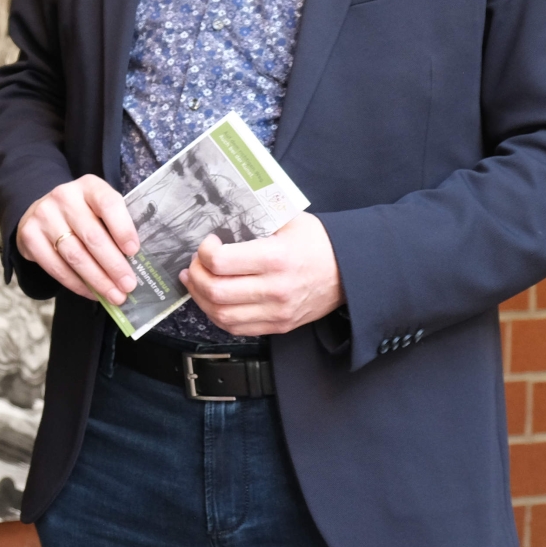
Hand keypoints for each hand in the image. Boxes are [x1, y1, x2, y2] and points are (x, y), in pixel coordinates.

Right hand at [15, 176, 139, 305]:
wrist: (44, 211)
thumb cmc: (84, 214)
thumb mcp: (100, 209)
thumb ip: (116, 228)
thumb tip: (136, 266)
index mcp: (89, 186)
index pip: (108, 204)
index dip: (123, 228)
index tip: (134, 251)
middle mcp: (64, 196)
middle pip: (92, 235)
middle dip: (113, 265)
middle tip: (128, 286)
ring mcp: (43, 215)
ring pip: (74, 255)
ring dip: (97, 280)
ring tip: (114, 296)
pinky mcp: (29, 236)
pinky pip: (56, 267)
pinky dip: (77, 284)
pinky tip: (92, 293)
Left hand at [182, 214, 344, 335]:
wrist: (350, 271)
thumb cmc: (317, 242)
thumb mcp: (288, 219)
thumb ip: (255, 218)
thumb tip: (218, 217)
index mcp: (276, 258)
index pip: (221, 262)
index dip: (204, 252)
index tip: (208, 243)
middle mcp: (276, 289)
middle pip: (216, 291)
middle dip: (195, 275)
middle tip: (194, 264)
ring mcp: (278, 312)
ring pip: (222, 315)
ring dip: (200, 298)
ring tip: (196, 281)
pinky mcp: (280, 326)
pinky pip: (237, 329)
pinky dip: (218, 315)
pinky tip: (212, 300)